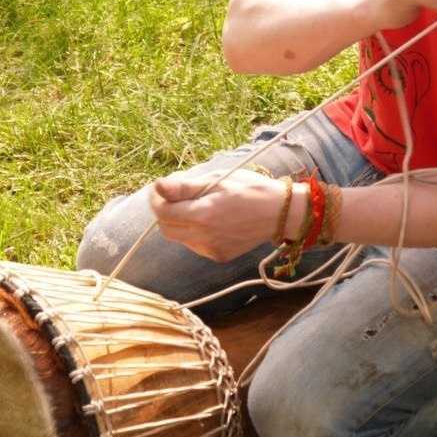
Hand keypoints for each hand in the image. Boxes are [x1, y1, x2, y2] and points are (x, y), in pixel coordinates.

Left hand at [149, 167, 290, 262]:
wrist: (279, 212)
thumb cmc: (250, 189)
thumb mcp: (217, 180)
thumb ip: (184, 187)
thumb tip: (157, 187)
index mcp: (202, 214)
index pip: (163, 212)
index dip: (156, 200)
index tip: (159, 189)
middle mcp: (204, 236)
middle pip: (166, 229)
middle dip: (164, 212)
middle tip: (172, 196)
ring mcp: (211, 249)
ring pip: (180, 238)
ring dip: (179, 222)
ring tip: (196, 205)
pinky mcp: (218, 255)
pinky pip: (195, 244)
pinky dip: (194, 232)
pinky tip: (210, 219)